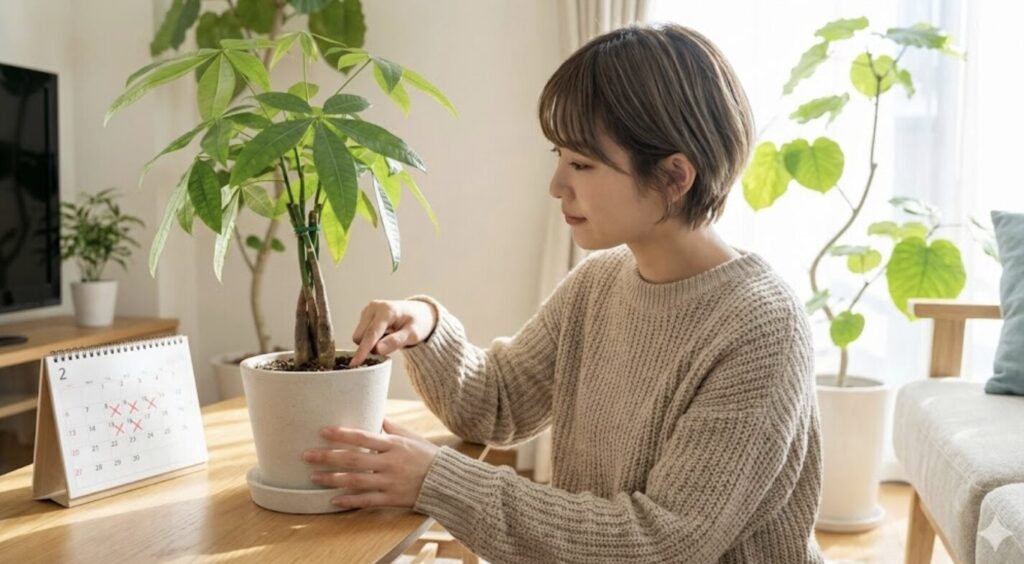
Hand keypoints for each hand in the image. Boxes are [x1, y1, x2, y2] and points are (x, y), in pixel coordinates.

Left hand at [303, 418, 439, 508]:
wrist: (446, 481)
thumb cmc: (428, 456)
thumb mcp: (412, 438)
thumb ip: (393, 428)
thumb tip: (376, 414)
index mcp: (394, 445)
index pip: (363, 437)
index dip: (342, 434)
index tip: (323, 431)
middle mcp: (390, 462)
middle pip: (354, 459)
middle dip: (328, 457)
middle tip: (307, 455)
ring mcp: (390, 481)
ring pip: (356, 481)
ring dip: (333, 479)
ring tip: (314, 477)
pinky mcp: (392, 498)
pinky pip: (367, 500)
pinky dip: (350, 501)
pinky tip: (334, 500)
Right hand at [349, 299, 437, 367]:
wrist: (419, 313)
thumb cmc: (418, 323)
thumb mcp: (413, 334)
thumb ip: (396, 341)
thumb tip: (377, 350)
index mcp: (387, 310)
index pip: (371, 333)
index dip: (363, 350)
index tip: (355, 363)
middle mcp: (374, 307)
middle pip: (361, 336)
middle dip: (370, 347)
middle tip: (390, 345)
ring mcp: (368, 310)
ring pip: (359, 336)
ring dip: (370, 343)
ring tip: (388, 337)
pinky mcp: (365, 315)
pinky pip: (362, 334)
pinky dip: (371, 339)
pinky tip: (384, 334)